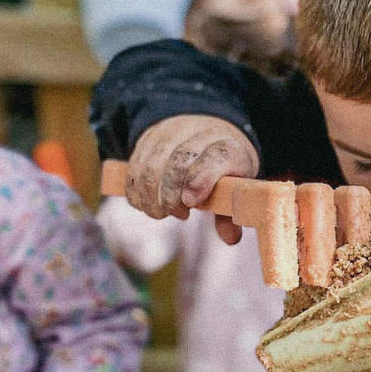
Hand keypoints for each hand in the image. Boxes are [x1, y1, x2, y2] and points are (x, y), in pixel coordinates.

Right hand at [126, 115, 258, 243]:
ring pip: (151, 165)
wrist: (206, 132)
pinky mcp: (147, 138)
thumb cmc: (223, 169)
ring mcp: (171, 133)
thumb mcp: (235, 188)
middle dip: (172, 195)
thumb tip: (230, 239)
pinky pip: (134, 167)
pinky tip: (147, 204)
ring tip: (162, 213)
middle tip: (180, 214)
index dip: (201, 180)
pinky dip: (136, 191)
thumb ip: (230, 214)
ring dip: (151, 197)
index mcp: (229, 148)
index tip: (190, 203)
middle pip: (178, 162)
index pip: (217, 158)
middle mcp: (199, 134)